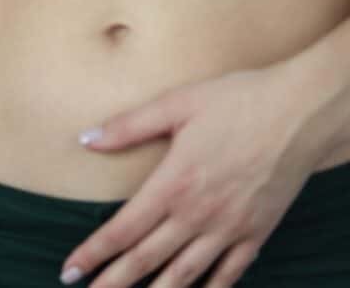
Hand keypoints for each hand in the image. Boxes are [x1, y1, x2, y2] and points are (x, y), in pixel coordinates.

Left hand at [61, 66, 336, 287]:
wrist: (300, 112)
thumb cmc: (236, 101)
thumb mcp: (175, 104)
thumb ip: (128, 126)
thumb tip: (85, 139)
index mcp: (173, 184)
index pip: (122, 230)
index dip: (94, 253)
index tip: (70, 270)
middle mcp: (198, 214)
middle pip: (147, 259)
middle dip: (113, 281)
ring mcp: (229, 228)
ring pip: (185, 274)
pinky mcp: (257, 232)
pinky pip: (230, 272)